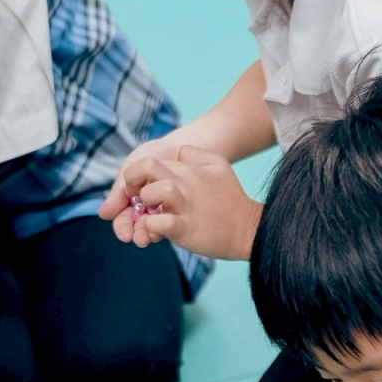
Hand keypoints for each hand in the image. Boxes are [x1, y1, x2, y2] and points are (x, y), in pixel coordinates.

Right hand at [97, 134, 188, 241]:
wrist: (177, 147)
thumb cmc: (149, 158)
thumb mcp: (131, 172)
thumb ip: (118, 193)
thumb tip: (103, 214)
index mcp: (130, 203)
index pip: (123, 220)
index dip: (123, 228)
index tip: (126, 235)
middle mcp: (145, 211)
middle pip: (138, 227)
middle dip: (138, 234)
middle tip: (141, 240)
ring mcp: (162, 211)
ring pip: (155, 226)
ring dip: (152, 233)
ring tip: (153, 236)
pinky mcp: (179, 210)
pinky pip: (173, 219)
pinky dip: (169, 223)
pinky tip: (169, 225)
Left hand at [101, 145, 260, 258]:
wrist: (249, 229)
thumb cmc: (232, 198)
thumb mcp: (219, 165)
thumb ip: (196, 155)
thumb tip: (179, 152)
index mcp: (188, 170)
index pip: (152, 161)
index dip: (138, 172)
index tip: (141, 186)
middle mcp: (184, 185)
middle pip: (147, 167)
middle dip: (132, 180)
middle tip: (136, 196)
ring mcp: (184, 206)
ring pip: (153, 192)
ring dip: (145, 203)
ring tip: (149, 213)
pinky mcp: (185, 228)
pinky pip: (159, 223)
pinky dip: (151, 226)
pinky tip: (155, 230)